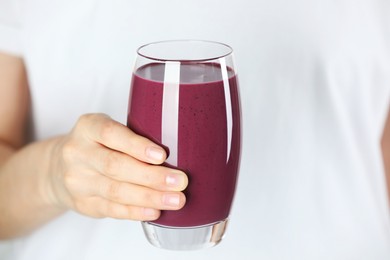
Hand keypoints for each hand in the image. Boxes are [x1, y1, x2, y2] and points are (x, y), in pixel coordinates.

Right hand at [46, 113, 187, 220]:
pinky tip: (155, 211)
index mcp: (87, 127)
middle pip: (115, 166)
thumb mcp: (107, 130)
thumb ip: (132, 138)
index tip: (162, 155)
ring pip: (116, 191)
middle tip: (180, 181)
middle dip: (151, 176)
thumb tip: (176, 154)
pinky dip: (136, 211)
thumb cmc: (97, 145)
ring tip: (176, 200)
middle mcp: (78, 153)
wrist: (59, 168)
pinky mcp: (83, 203)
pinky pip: (112, 209)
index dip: (137, 146)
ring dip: (149, 197)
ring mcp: (78, 181)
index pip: (111, 134)